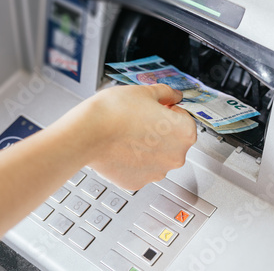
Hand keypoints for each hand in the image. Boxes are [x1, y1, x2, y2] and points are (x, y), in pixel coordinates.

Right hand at [50, 84, 196, 189]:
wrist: (87, 133)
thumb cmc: (115, 112)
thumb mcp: (145, 91)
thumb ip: (166, 93)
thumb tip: (175, 95)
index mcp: (184, 132)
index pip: (186, 119)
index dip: (170, 110)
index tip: (158, 108)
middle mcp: (176, 157)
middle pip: (174, 140)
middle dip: (161, 130)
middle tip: (140, 119)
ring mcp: (157, 172)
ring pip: (158, 156)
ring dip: (149, 146)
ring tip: (128, 133)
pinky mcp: (138, 182)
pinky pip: (141, 169)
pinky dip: (134, 160)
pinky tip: (122, 147)